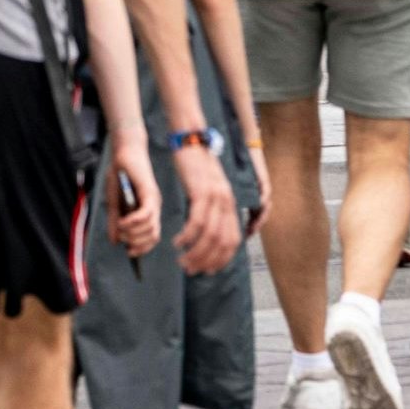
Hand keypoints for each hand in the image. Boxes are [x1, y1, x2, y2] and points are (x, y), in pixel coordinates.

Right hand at [103, 133, 161, 259]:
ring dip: (133, 233)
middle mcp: (154, 208)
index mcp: (148, 211)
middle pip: (152, 236)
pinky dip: (133, 222)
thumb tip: (115, 241)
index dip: (142, 248)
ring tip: (120, 226)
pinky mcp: (149, 192)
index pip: (152, 237)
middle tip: (121, 236)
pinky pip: (146, 215)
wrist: (123, 152)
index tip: (129, 252)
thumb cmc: (119, 175)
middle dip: (136, 242)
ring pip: (150, 228)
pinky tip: (122, 221)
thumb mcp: (114, 202)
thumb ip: (115, 222)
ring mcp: (153, 200)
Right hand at [170, 139, 237, 275]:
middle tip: (190, 269)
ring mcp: (216, 197)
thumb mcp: (207, 188)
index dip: (221, 260)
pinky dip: (187, 236)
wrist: (190, 138)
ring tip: (182, 261)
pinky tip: (177, 243)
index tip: (207, 270)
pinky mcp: (201, 191)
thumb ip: (211, 207)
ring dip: (196, 253)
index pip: (232, 241)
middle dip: (207, 261)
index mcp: (230, 204)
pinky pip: (197, 221)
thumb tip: (207, 229)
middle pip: (222, 243)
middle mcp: (227, 202)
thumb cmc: (195, 164)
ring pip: (210, 236)